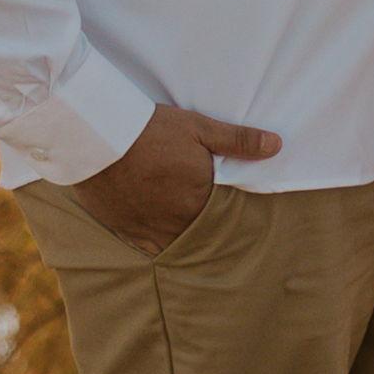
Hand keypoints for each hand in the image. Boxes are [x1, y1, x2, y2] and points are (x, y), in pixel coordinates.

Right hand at [81, 104, 278, 254]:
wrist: (98, 136)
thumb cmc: (151, 130)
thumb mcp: (199, 128)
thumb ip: (238, 141)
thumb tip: (276, 145)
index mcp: (199, 200)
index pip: (223, 218)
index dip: (228, 214)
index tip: (235, 214)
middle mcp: (176, 222)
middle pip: (199, 232)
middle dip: (205, 226)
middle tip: (210, 221)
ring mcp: (148, 229)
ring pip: (175, 241)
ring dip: (182, 235)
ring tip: (185, 224)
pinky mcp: (124, 229)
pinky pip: (148, 244)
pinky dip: (157, 240)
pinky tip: (162, 232)